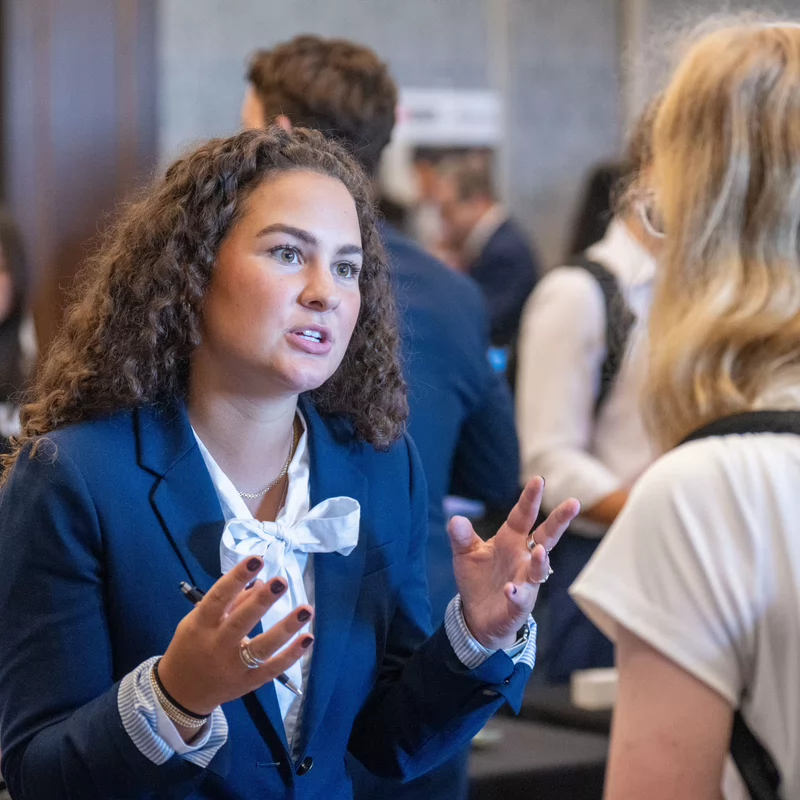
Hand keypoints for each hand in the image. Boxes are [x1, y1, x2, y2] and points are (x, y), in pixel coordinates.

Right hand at [157, 556, 312, 717]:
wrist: (182, 692)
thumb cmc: (192, 646)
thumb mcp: (199, 620)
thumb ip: (230, 602)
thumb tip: (260, 581)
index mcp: (201, 625)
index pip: (219, 598)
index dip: (237, 577)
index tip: (257, 559)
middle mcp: (217, 646)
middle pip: (241, 622)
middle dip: (262, 601)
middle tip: (281, 582)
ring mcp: (234, 667)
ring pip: (261, 648)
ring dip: (285, 627)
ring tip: (306, 609)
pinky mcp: (249, 683)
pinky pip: (272, 669)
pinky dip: (291, 655)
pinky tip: (308, 638)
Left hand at [448, 477, 579, 649]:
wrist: (477, 616)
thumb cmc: (478, 579)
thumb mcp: (465, 553)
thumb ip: (461, 536)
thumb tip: (455, 519)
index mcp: (511, 539)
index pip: (523, 515)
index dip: (530, 498)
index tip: (538, 479)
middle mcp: (523, 557)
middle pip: (546, 537)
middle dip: (560, 521)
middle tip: (574, 503)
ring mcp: (525, 581)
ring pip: (539, 569)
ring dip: (540, 561)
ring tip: (540, 550)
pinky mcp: (518, 605)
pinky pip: (520, 598)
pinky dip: (517, 593)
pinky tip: (511, 589)